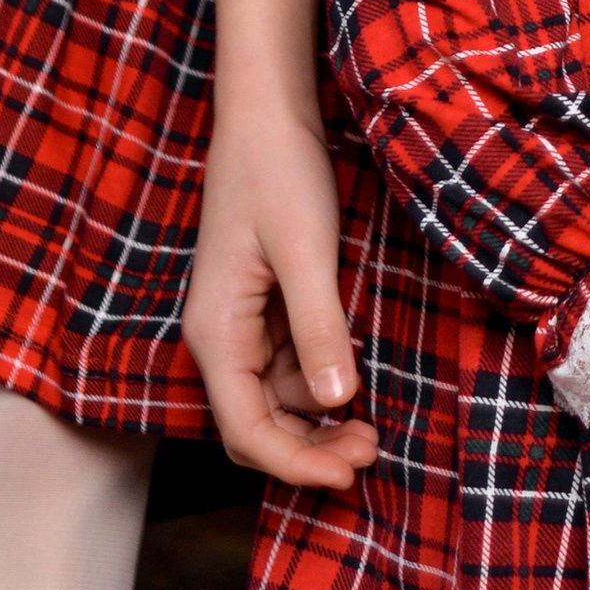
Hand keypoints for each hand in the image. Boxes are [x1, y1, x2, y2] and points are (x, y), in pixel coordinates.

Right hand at [185, 103, 381, 490]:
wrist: (267, 114)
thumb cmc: (279, 172)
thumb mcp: (307, 251)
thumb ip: (319, 328)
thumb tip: (336, 403)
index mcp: (216, 331)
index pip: (244, 429)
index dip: (294, 463)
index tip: (350, 474)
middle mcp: (220, 337)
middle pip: (255, 426)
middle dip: (308, 451)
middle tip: (371, 452)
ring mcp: (240, 324)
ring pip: (273, 402)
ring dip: (317, 422)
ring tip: (373, 427)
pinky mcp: (263, 308)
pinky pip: (286, 368)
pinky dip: (318, 385)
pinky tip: (355, 379)